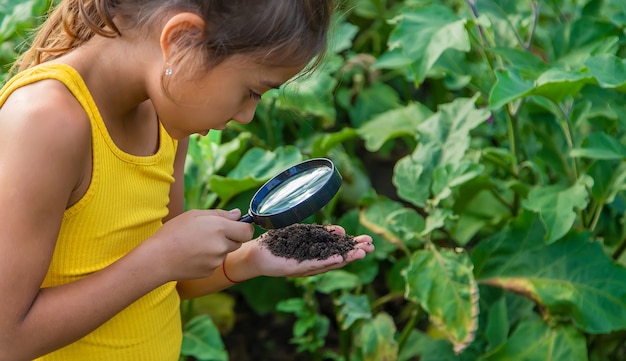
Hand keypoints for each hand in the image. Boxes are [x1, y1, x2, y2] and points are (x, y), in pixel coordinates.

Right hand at [145, 209, 253, 281]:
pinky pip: (215, 263)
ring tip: (197, 243)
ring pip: (226, 252)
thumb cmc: (174, 233)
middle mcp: (222, 246)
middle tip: (211, 233)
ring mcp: (216, 261)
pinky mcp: (210, 271)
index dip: (244, 227)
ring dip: (218, 247)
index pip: (247, 231)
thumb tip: (238, 214)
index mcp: (220, 228)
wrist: (158, 259)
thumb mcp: (195, 215)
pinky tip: (193, 254)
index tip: (237, 225)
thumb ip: (220, 214)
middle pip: (238, 242)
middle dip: (230, 237)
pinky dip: (209, 258)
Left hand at [243, 225, 373, 277]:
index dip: (354, 246)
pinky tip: (338, 258)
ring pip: (328, 263)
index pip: (338, 250)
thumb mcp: (303, 235)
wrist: (255, 253)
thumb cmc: (277, 244)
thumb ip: (321, 234)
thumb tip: (340, 231)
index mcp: (316, 255)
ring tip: (360, 253)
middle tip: (371, 247)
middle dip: (354, 253)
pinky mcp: (293, 268)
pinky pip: (312, 265)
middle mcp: (313, 263)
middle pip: (338, 258)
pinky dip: (326, 261)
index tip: (369, 241)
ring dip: (346, 258)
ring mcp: (304, 268)